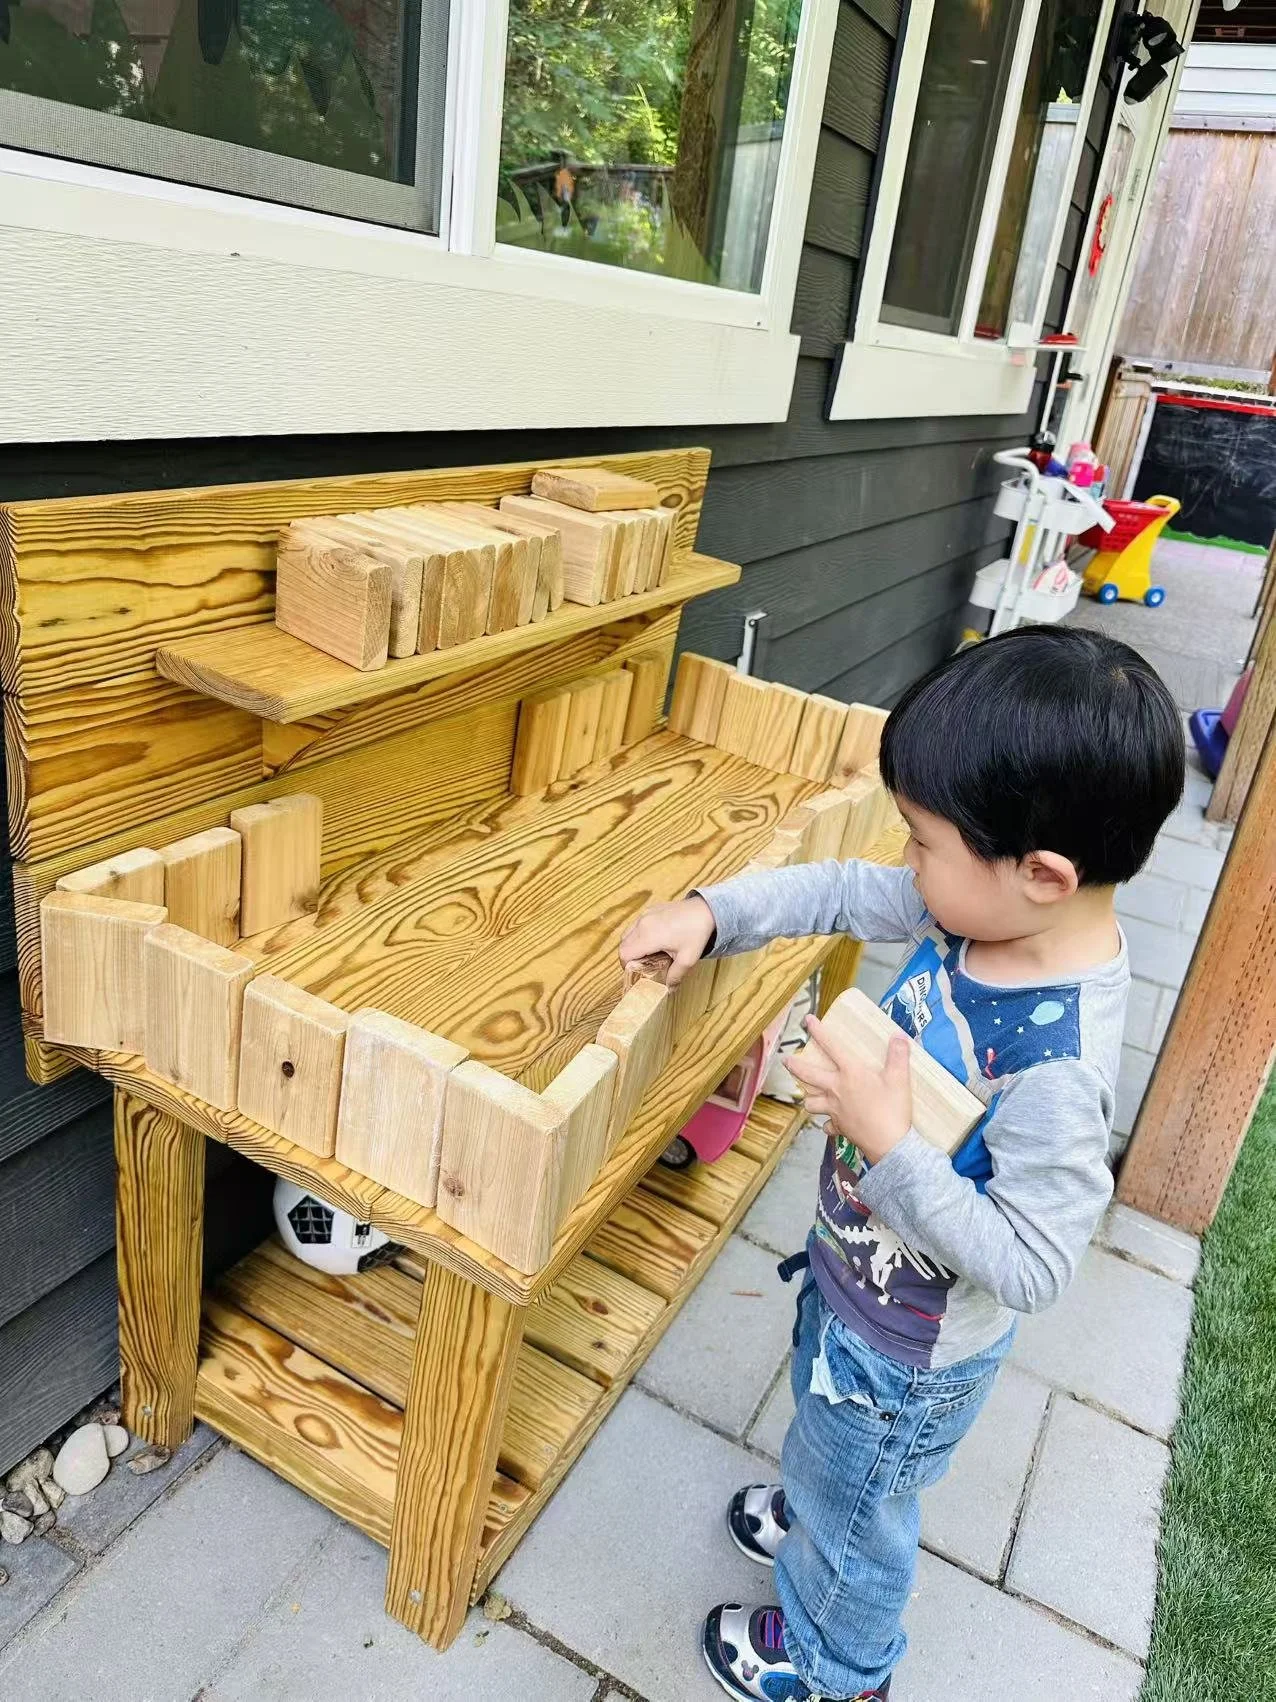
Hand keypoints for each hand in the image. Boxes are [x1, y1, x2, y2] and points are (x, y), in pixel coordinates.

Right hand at [619, 896, 714, 986]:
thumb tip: (669, 989)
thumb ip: (675, 976)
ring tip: (647, 954)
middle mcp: (642, 924)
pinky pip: (635, 925)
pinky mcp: (649, 910)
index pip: (625, 954)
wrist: (704, 910)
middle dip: (628, 957)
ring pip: (627, 934)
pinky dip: (637, 935)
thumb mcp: (688, 959)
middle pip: (623, 945)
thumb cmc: (696, 932)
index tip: (636, 972)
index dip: (626, 966)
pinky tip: (653, 941)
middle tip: (641, 965)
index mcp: (649, 936)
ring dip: (632, 946)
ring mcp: (645, 915)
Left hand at [787, 1014, 912, 1164]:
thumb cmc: (893, 1109)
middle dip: (795, 1066)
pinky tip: (829, 1124)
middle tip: (786, 1060)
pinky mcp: (839, 1127)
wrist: (890, 1144)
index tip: (807, 1020)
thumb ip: (898, 1055)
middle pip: (808, 1075)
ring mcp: (835, 1110)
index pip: (831, 1046)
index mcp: (850, 1073)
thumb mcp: (900, 1079)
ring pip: (811, 1103)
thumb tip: (898, 1035)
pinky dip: (827, 1124)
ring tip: (808, 1095)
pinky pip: (828, 1125)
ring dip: (808, 1098)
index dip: (818, 1031)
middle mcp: (837, 1089)